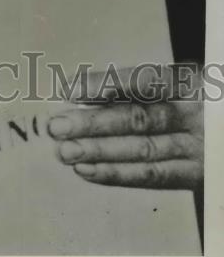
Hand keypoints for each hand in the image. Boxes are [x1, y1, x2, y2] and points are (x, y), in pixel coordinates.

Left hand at [47, 64, 202, 189]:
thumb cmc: (198, 100)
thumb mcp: (182, 81)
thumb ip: (142, 84)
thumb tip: (84, 88)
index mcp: (192, 84)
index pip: (146, 81)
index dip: (107, 84)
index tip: (70, 88)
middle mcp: (196, 116)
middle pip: (139, 119)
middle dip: (94, 123)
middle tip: (57, 126)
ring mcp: (199, 148)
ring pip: (143, 151)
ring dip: (99, 152)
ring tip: (65, 151)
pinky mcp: (197, 174)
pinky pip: (154, 176)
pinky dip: (118, 174)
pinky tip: (88, 170)